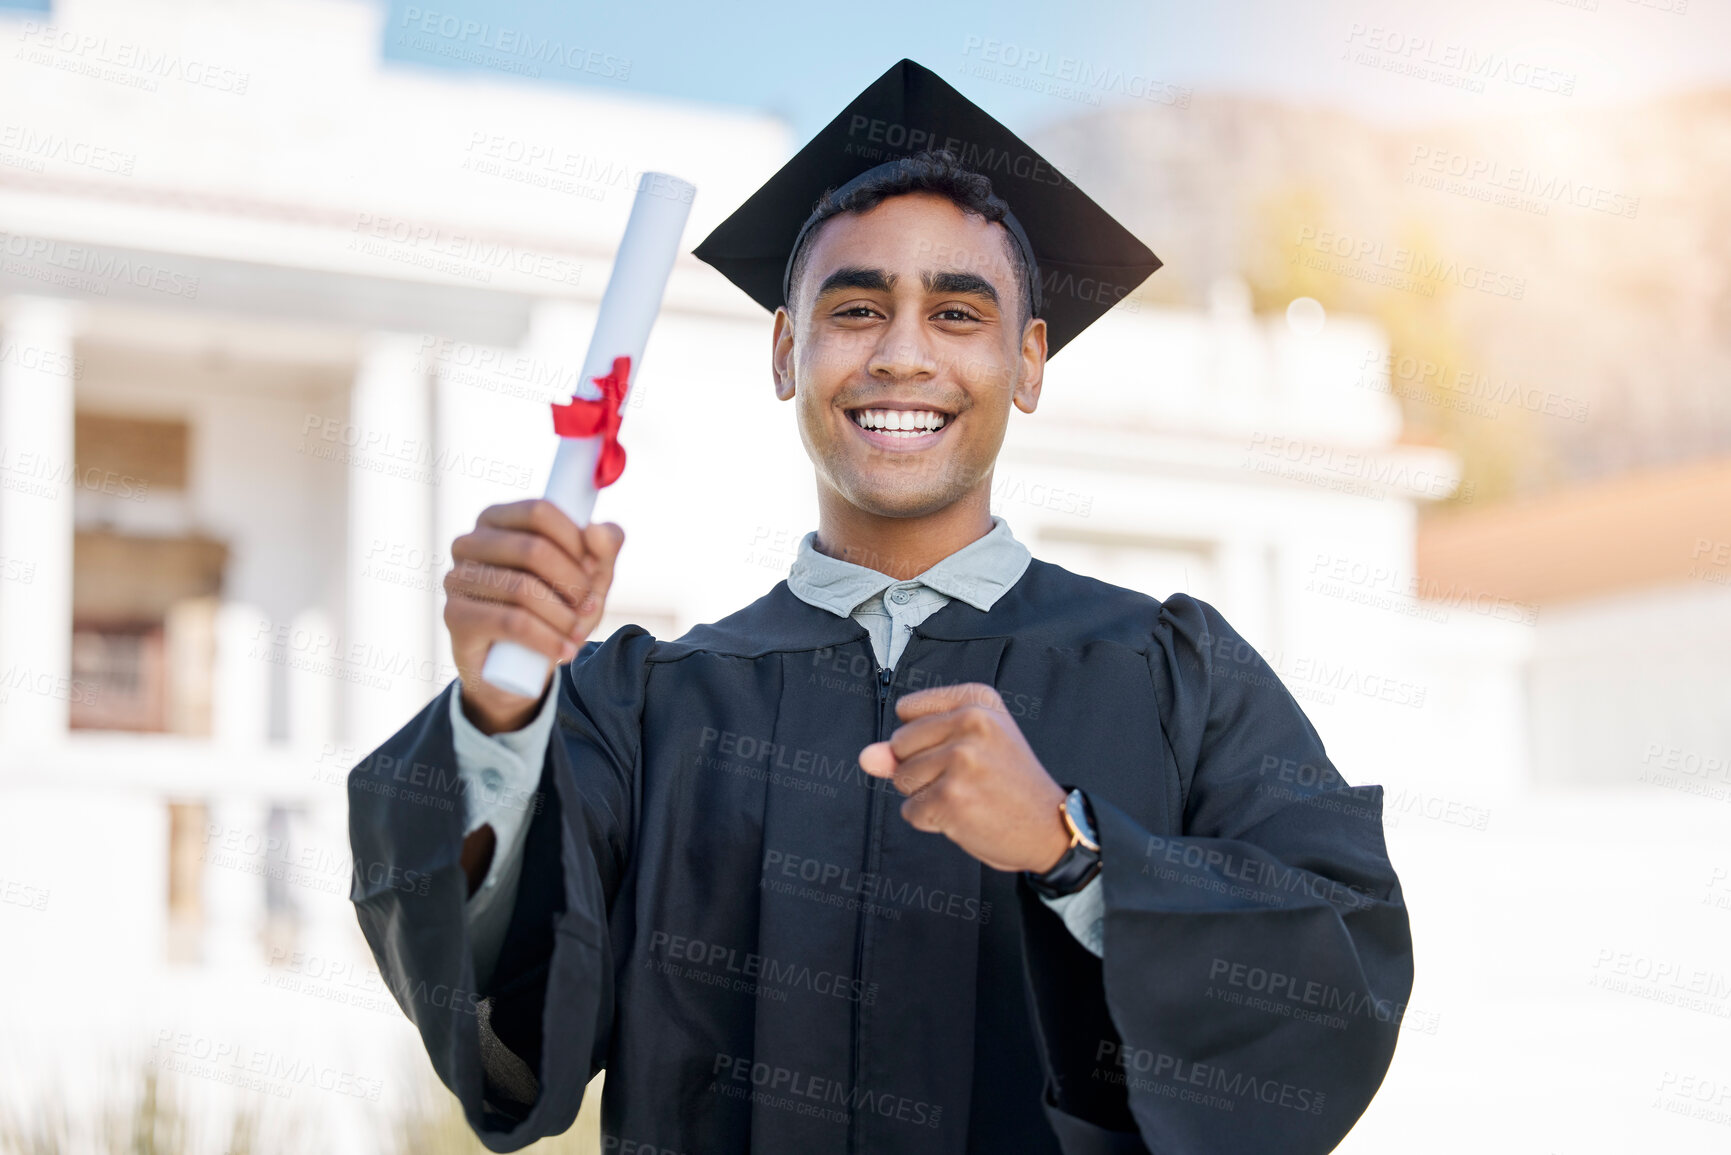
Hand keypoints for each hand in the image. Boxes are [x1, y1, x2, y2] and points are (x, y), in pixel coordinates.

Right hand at [443, 498, 623, 733]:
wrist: (520, 668)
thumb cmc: (556, 607)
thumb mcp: (589, 577)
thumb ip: (605, 547)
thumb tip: (596, 530)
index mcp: (498, 519)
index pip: (538, 512)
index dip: (575, 541)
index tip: (593, 569)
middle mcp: (470, 543)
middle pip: (533, 549)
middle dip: (573, 582)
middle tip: (588, 606)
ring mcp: (457, 579)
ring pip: (522, 588)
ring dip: (563, 616)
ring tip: (577, 633)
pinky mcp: (455, 616)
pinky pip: (510, 623)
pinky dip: (546, 639)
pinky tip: (564, 650)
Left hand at [859, 683, 1069, 873]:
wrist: (1049, 826)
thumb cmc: (1008, 784)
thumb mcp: (967, 747)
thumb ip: (910, 746)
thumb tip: (867, 757)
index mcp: (978, 699)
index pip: (906, 710)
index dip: (923, 739)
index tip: (961, 749)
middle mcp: (972, 721)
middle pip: (899, 744)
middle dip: (920, 768)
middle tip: (966, 777)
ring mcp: (961, 759)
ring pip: (901, 779)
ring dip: (925, 796)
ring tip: (968, 795)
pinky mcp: (951, 797)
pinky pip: (910, 810)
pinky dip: (931, 820)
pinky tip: (966, 815)